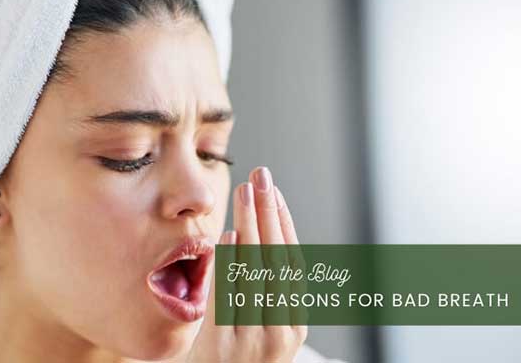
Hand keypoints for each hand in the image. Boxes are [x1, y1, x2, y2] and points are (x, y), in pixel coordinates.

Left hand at [188, 167, 306, 362]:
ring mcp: (254, 339)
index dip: (284, 223)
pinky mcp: (225, 346)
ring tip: (245, 193)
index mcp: (295, 323)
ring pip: (257, 273)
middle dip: (268, 213)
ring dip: (251, 228)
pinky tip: (229, 237)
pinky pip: (230, 297)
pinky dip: (231, 264)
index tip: (274, 192)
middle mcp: (282, 330)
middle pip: (277, 259)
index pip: (293, 262)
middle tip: (261, 176)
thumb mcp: (260, 327)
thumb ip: (258, 287)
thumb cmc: (238, 358)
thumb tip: (245, 234)